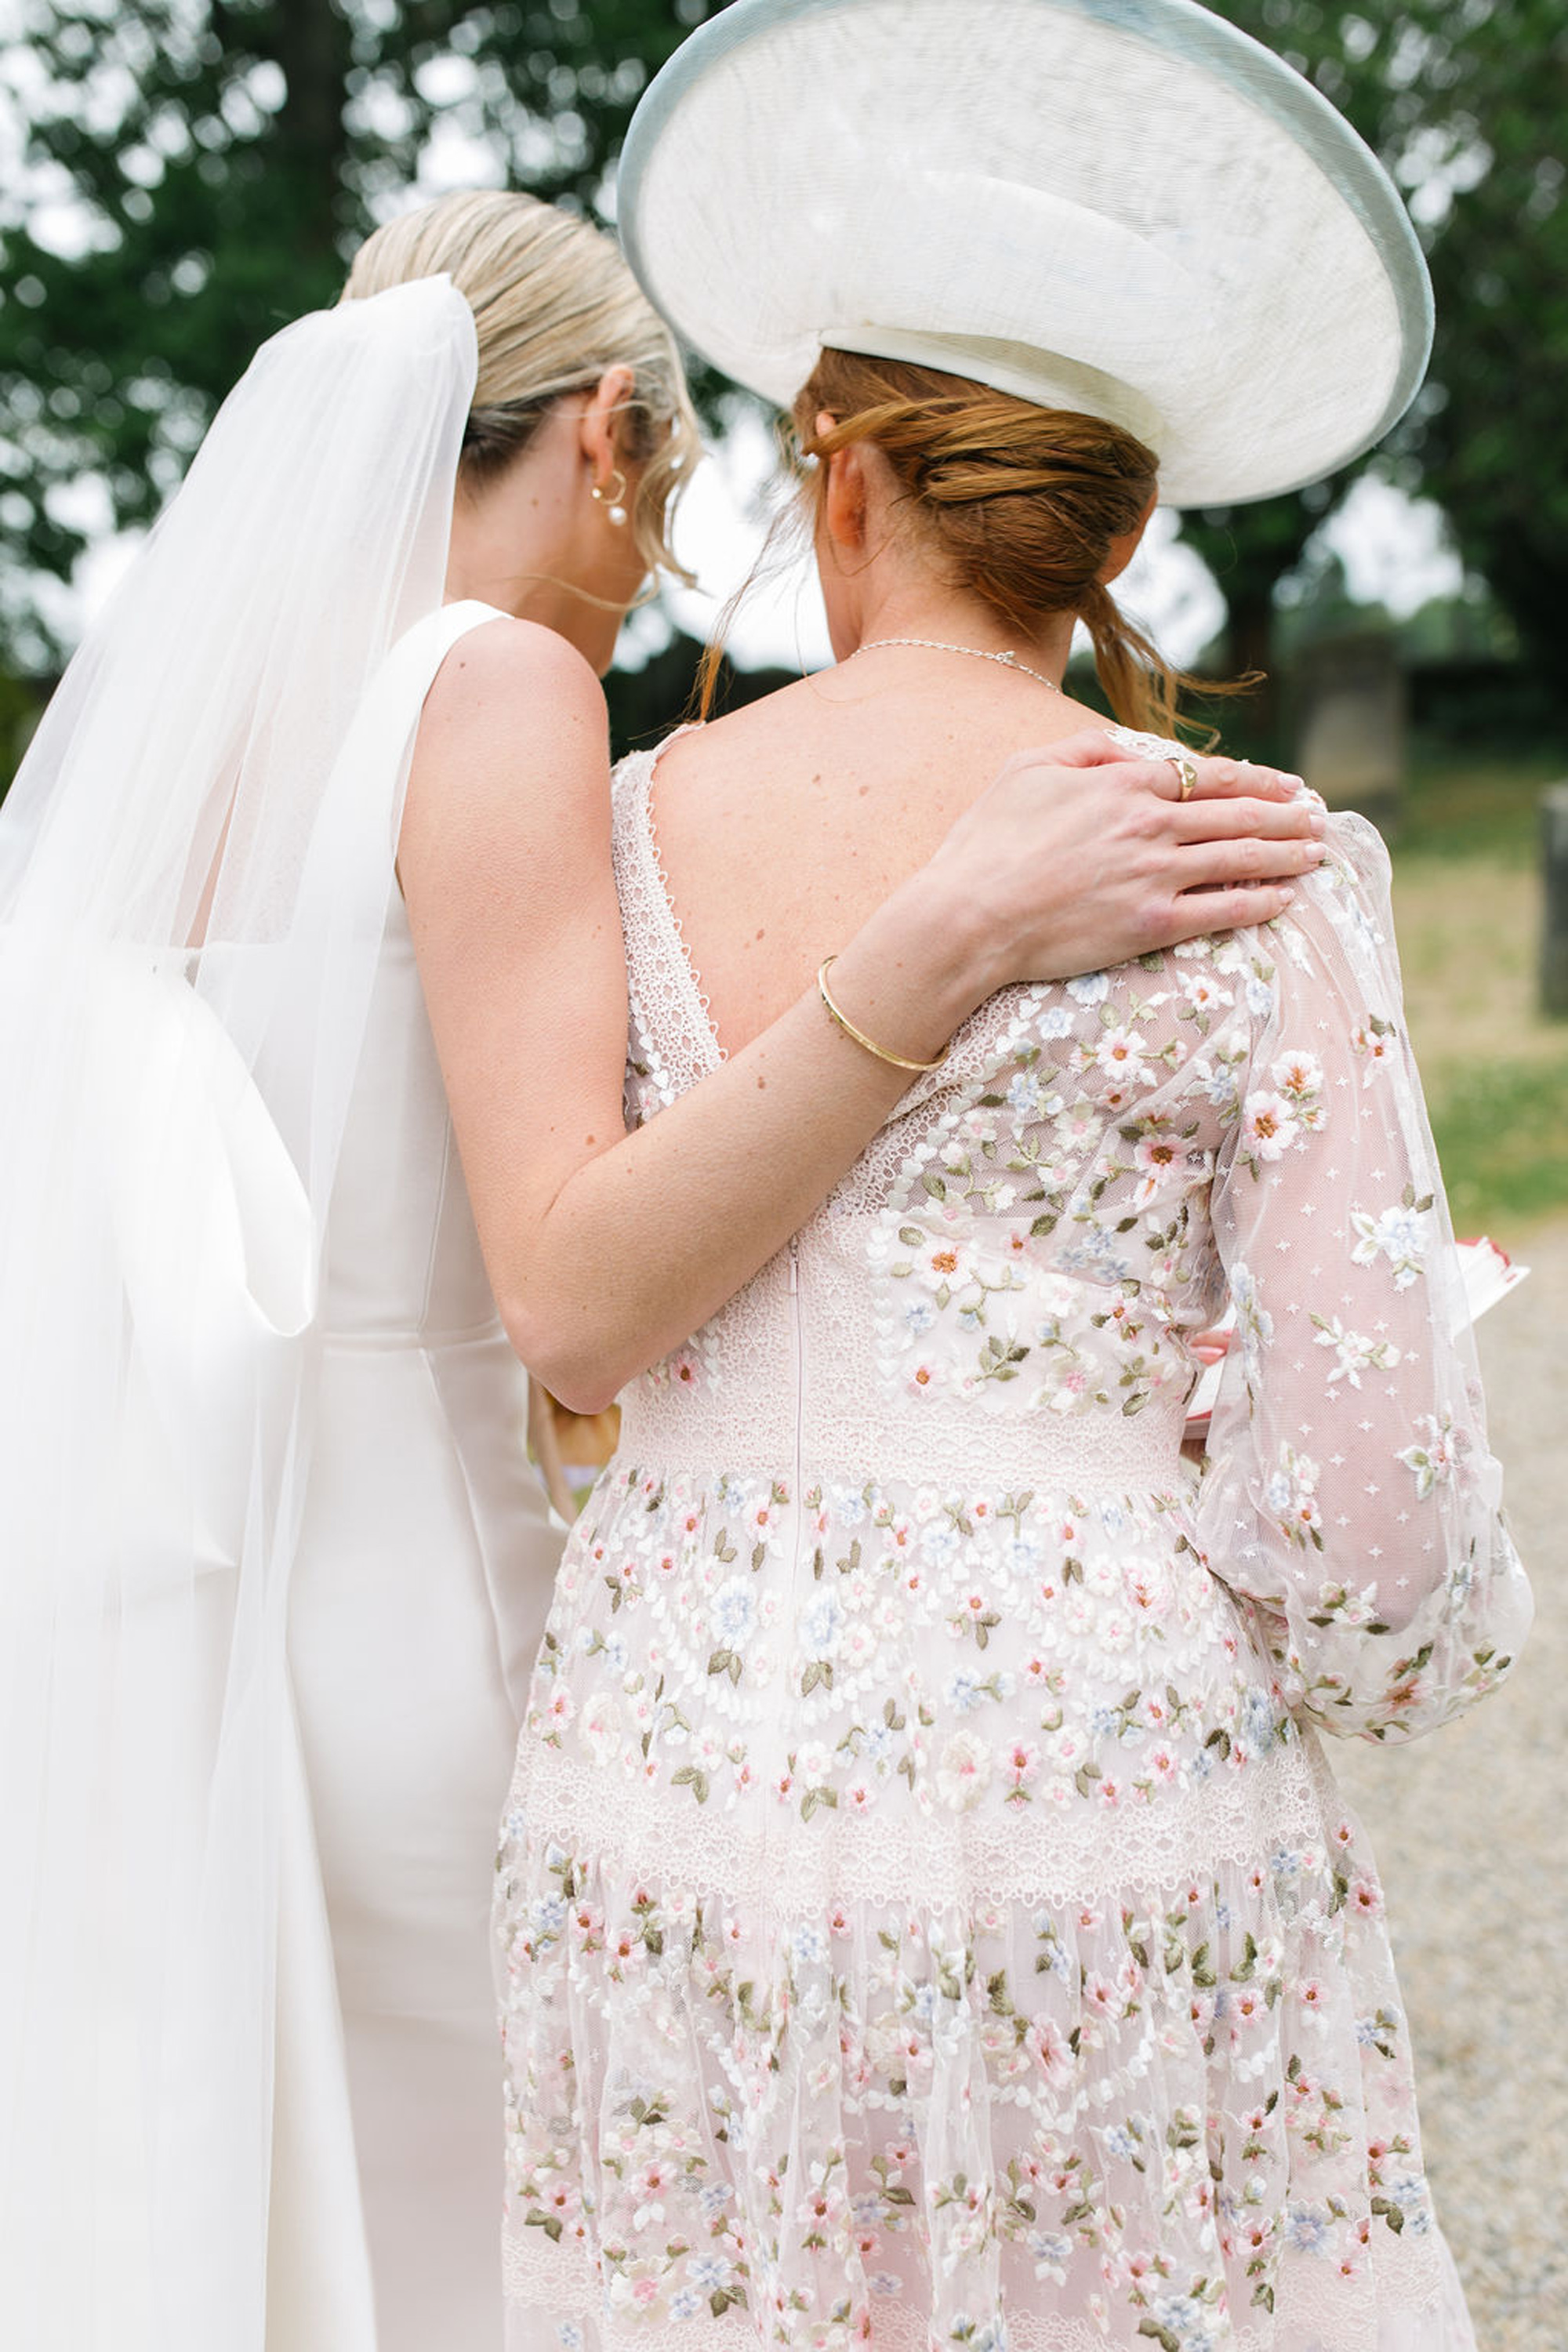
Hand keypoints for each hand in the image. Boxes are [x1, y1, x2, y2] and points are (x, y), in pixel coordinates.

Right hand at [927, 727, 1325, 990]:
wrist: (969, 915)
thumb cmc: (986, 843)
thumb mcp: (1026, 768)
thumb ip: (1086, 748)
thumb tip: (1133, 752)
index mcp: (1123, 782)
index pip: (1208, 776)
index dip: (1256, 779)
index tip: (1286, 784)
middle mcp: (1149, 823)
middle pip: (1238, 814)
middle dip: (1287, 814)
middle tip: (1318, 818)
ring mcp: (1155, 874)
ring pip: (1240, 858)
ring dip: (1286, 855)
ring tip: (1316, 854)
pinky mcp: (1152, 923)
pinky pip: (1221, 910)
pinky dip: (1258, 902)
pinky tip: (1283, 899)